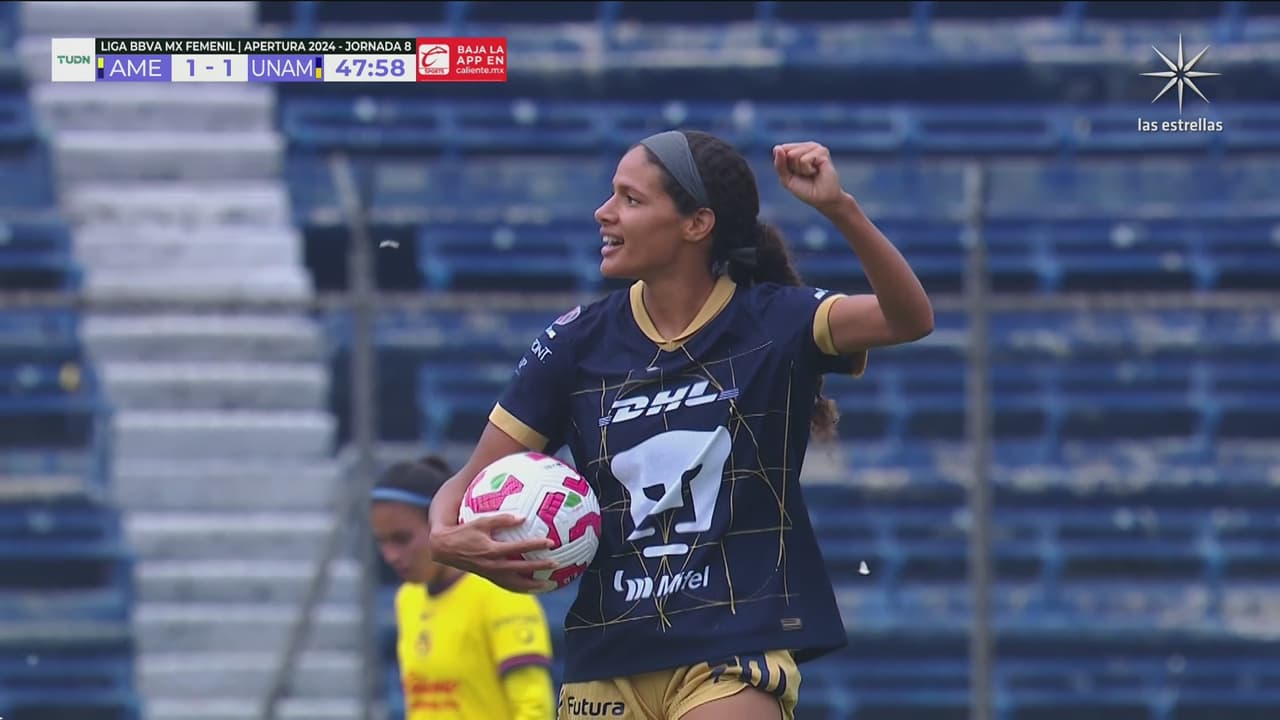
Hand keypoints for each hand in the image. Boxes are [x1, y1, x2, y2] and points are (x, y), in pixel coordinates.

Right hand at [429, 514, 558, 593]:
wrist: (444, 549)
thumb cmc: (463, 530)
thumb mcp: (480, 521)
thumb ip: (501, 519)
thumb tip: (523, 517)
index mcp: (491, 550)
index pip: (518, 548)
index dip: (534, 545)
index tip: (550, 542)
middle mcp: (492, 565)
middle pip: (520, 569)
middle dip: (538, 567)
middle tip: (556, 564)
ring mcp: (490, 574)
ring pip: (514, 583)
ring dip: (531, 585)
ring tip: (548, 585)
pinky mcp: (488, 577)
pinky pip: (507, 585)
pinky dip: (520, 588)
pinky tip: (531, 587)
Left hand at [773, 142, 847, 213]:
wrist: (822, 199)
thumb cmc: (805, 189)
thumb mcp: (786, 178)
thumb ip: (779, 164)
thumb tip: (777, 147)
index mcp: (797, 149)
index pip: (781, 149)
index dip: (784, 165)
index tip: (794, 173)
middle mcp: (807, 146)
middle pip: (787, 152)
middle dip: (793, 167)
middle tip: (804, 174)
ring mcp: (815, 147)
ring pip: (794, 155)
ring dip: (800, 169)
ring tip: (811, 173)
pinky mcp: (822, 152)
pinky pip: (804, 160)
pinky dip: (807, 170)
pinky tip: (816, 172)